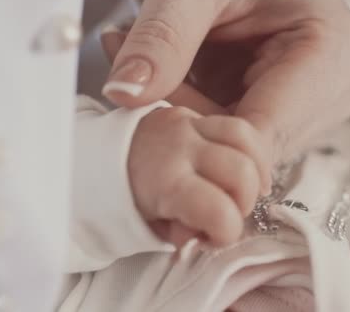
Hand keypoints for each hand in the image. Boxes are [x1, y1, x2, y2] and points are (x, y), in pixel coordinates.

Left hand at [102, 0, 349, 163]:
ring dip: (183, 113)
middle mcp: (335, 88)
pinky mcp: (289, 110)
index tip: (138, 118)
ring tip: (147, 59)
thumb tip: (126, 94)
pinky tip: (170, 72)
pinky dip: (192, 111)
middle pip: (249, 144)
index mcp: (334, 52)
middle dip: (184, 118)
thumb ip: (161, 36)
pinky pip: (233, 135)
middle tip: (132, 68)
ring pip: (236, 146)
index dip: (197, 138)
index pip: (263, 133)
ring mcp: (314, 104)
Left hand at [129, 106, 269, 246]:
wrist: (93, 155)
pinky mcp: (192, 112)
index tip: (214, 237)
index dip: (227, 231)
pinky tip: (243, 164)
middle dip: (246, 199)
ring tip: (248, 185)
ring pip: (248, 136)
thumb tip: (200, 233)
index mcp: (167, 181)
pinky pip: (234, 124)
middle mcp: (182, 145)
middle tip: (230, 210)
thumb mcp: (147, 224)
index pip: (219, 211)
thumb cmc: (124, 195)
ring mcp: (188, 122)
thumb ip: (180, 228)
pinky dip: (247, 147)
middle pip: (243, 172)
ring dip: (256, 165)